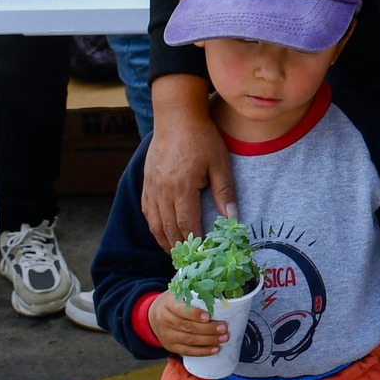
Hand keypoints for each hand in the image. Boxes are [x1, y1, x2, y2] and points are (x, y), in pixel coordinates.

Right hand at [141, 74, 236, 250]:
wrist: (176, 116)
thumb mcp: (220, 163)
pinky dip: (154, 226)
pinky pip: (147, 211)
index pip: (186, 225)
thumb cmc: (202, 137)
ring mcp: (151, 187)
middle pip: (168, 229)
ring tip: (176, 254)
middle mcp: (162, 191)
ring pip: (154, 223)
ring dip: (164, 241)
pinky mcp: (146, 182)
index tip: (202, 257)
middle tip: (189, 263)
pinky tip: (162, 232)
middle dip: (178, 249)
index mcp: (181, 187)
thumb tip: (233, 218)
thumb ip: (225, 192)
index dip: (194, 244)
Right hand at [149, 292, 229, 356]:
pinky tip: (214, 349)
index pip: (180, 309)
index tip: (208, 316)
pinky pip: (186, 351)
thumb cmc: (175, 301)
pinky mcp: (170, 346)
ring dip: (208, 340)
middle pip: (186, 326)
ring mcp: (166, 335)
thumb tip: (219, 297)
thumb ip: (195, 295)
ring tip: (223, 338)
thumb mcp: (180, 293)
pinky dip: (202, 351)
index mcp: (168, 303)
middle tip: (223, 327)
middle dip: (207, 329)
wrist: (154, 314)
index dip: (194, 314)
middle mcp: (164, 320)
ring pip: (188, 340)